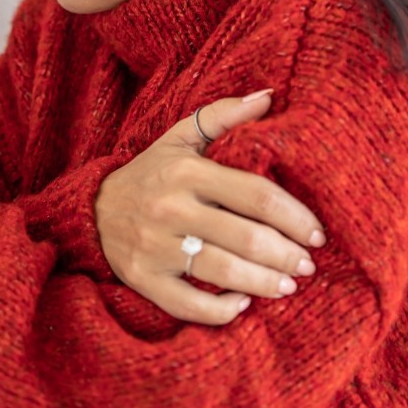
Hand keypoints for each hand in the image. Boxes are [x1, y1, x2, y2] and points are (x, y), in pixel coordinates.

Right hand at [95, 90, 324, 325]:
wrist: (90, 210)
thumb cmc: (149, 174)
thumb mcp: (178, 139)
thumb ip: (222, 116)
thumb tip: (269, 96)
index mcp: (187, 172)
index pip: (256, 195)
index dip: (295, 217)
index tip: (317, 233)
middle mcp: (172, 209)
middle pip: (247, 237)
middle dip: (287, 255)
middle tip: (307, 265)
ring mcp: (156, 247)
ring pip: (225, 272)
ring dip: (265, 284)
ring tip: (287, 287)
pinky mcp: (143, 279)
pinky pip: (190, 304)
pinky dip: (221, 310)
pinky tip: (242, 306)